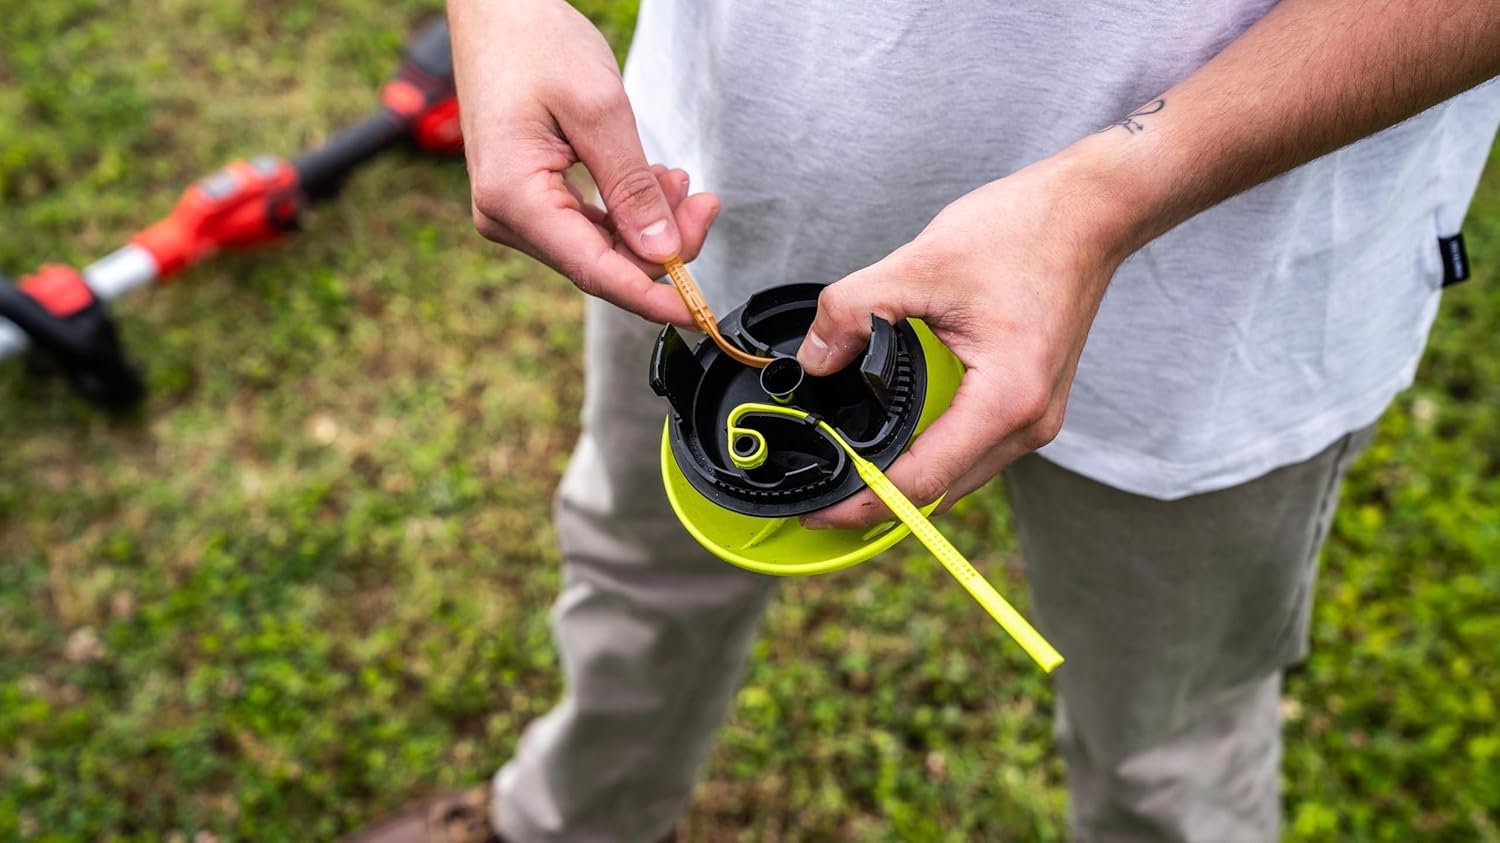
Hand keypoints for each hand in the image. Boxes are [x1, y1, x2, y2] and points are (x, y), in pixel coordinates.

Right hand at [447, 0, 717, 324]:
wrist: (496, 11)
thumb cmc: (535, 42)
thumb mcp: (599, 109)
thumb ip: (632, 188)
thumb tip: (661, 254)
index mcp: (513, 198)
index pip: (595, 271)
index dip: (651, 297)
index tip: (697, 313)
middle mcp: (505, 217)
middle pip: (601, 263)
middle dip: (662, 244)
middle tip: (705, 201)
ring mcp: (514, 212)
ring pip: (600, 247)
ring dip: (648, 224)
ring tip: (678, 178)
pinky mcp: (528, 200)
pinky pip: (588, 226)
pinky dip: (628, 213)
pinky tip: (654, 183)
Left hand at [797, 152, 1134, 528]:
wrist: (1089, 212)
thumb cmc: (1025, 232)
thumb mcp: (920, 263)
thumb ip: (853, 311)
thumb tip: (813, 359)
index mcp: (1006, 397)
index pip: (923, 478)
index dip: (864, 504)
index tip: (819, 514)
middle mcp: (1029, 422)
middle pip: (942, 491)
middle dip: (879, 505)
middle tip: (820, 506)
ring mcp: (1036, 418)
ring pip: (959, 477)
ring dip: (906, 483)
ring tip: (848, 478)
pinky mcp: (1032, 404)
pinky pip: (973, 450)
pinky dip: (931, 456)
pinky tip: (893, 446)